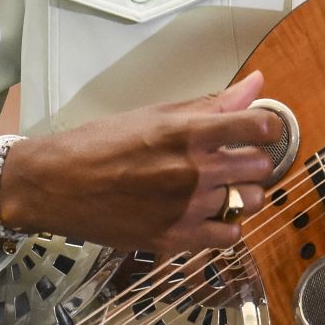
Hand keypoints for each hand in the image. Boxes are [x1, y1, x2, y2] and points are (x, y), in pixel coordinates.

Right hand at [0, 71, 280, 253]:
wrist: (56, 184)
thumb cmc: (101, 143)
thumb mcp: (156, 113)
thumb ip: (211, 104)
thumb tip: (255, 84)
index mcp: (187, 133)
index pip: (258, 127)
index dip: (268, 127)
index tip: (262, 129)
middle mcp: (192, 172)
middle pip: (259, 167)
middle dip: (254, 160)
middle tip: (237, 158)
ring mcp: (185, 209)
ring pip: (248, 202)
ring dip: (243, 193)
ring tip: (224, 186)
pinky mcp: (174, 239)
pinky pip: (228, 237)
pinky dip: (227, 225)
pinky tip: (212, 213)